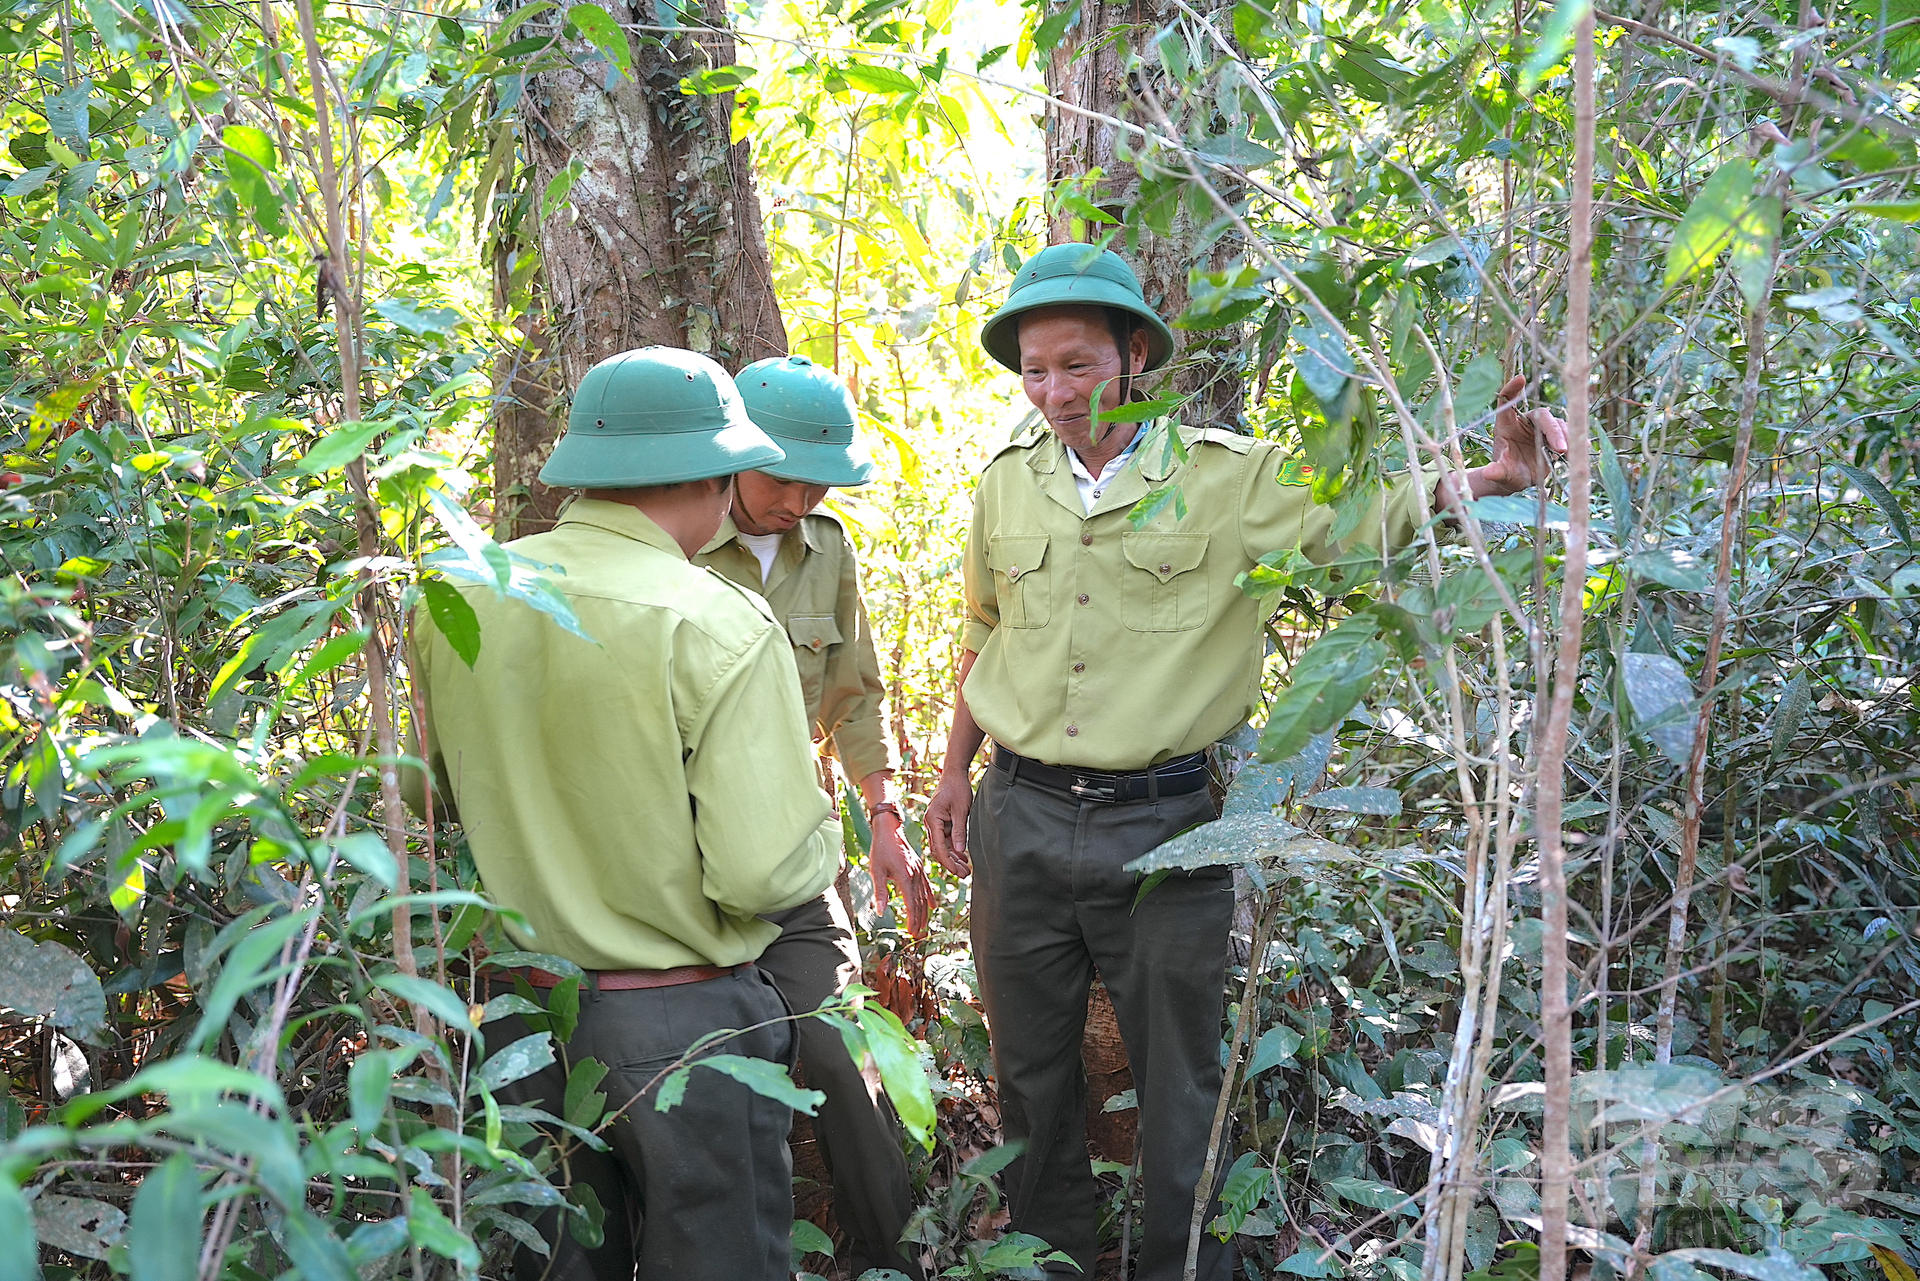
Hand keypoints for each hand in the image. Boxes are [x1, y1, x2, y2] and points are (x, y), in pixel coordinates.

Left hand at [868, 812, 932, 936]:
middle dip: (919, 919)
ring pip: (924, 895)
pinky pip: (926, 885)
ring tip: (923, 924)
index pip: (911, 903)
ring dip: (924, 911)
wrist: (889, 830)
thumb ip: (880, 892)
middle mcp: (915, 875)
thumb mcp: (876, 871)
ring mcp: (918, 870)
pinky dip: (929, 896)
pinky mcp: (918, 867)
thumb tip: (880, 911)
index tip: (912, 931)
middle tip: (917, 933)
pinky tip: (932, 906)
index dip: (912, 919)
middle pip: (920, 902)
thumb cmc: (881, 849)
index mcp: (905, 876)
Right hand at [924, 770, 973, 877]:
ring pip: (942, 846)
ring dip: (953, 858)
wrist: (954, 774)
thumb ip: (960, 830)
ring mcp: (935, 823)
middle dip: (951, 864)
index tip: (957, 872)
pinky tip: (963, 857)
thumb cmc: (957, 788)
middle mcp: (931, 823)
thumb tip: (960, 850)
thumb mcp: (962, 810)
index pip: (939, 847)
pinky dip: (954, 848)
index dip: (948, 862)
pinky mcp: (941, 822)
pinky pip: (946, 839)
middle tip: (965, 875)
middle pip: (939, 850)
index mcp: (932, 820)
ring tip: (966, 869)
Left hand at [1465, 374, 1570, 499]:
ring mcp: (1542, 429)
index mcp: (1507, 425)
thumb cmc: (1505, 473)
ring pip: (1557, 424)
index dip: (1512, 389)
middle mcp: (1526, 423)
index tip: (1521, 379)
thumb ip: (1496, 471)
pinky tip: (1577, 450)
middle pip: (1542, 416)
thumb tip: (1490, 473)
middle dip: (1552, 430)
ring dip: (1564, 436)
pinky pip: (1567, 434)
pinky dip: (1572, 441)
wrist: (1518, 480)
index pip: (1506, 402)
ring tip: (1565, 452)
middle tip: (1559, 448)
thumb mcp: (1501, 474)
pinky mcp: (1555, 437)